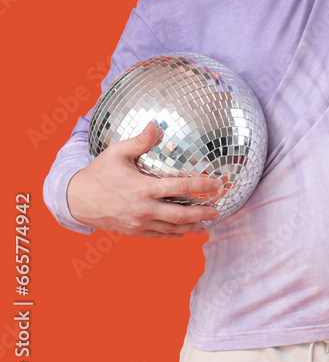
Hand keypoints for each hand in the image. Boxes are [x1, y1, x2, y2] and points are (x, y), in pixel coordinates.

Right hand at [66, 120, 222, 237]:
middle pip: (181, 214)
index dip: (202, 186)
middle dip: (202, 213)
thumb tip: (156, 125)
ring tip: (206, 227)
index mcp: (143, 188)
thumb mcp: (118, 152)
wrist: (77, 200)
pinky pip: (158, 236)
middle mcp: (144, 209)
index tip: (216, 184)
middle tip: (217, 211)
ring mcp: (139, 224)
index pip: (180, 188)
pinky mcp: (133, 232)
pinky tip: (183, 233)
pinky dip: (173, 235)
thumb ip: (141, 141)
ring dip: (191, 228)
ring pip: (171, 229)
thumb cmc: (99, 173)